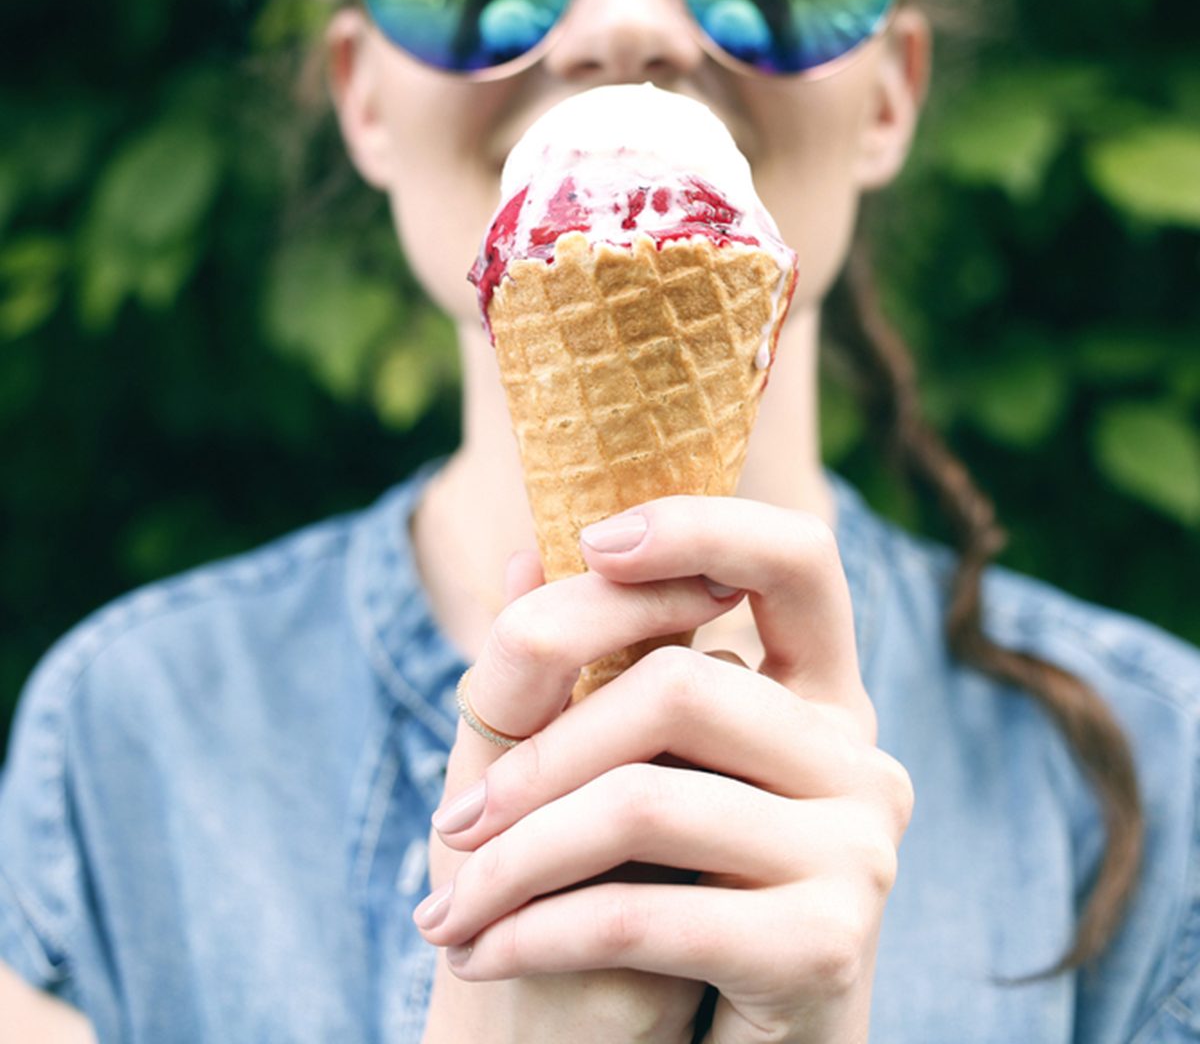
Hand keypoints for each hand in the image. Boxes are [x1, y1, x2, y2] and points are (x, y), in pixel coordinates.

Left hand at [417, 497, 913, 1043]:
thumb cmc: (659, 898)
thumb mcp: (620, 777)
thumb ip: (583, 670)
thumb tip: (518, 556)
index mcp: (818, 696)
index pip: (798, 558)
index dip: (703, 525)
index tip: (591, 543)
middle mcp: (857, 756)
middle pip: (677, 685)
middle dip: (538, 757)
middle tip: (454, 823)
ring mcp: (858, 846)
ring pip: (642, 803)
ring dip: (511, 863)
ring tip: (447, 908)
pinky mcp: (828, 944)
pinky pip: (641, 915)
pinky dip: (535, 933)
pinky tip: (481, 954)